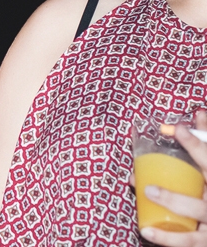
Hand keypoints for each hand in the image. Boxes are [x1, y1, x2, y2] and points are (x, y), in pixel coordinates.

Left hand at [140, 111, 206, 245]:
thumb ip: (206, 140)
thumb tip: (198, 112)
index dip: (197, 145)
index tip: (178, 128)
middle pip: (201, 200)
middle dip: (177, 194)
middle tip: (150, 186)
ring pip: (195, 224)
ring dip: (171, 209)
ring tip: (147, 194)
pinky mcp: (206, 241)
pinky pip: (188, 242)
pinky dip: (166, 239)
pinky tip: (146, 231)